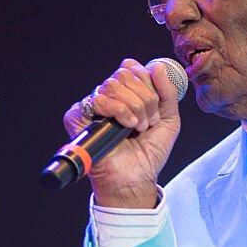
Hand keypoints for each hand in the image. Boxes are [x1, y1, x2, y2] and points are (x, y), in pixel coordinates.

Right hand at [63, 59, 181, 207]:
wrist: (136, 179)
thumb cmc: (149, 154)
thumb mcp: (169, 120)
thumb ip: (168, 92)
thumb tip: (158, 66)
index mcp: (126, 95)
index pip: (131, 68)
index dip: (147, 81)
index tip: (156, 105)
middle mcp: (107, 98)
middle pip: (123, 75)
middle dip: (144, 98)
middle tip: (148, 122)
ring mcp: (93, 107)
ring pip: (112, 85)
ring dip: (134, 107)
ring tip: (138, 127)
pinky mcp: (78, 118)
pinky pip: (97, 99)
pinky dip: (118, 110)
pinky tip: (125, 126)